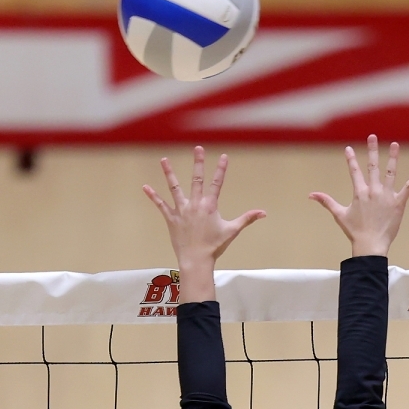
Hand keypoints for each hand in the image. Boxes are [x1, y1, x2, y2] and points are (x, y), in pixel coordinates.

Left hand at [142, 147, 264, 305]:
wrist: (196, 260)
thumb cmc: (214, 246)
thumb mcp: (232, 231)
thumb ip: (247, 218)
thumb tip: (263, 213)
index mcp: (210, 206)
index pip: (217, 183)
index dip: (221, 169)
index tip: (223, 156)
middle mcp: (195, 204)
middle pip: (197, 179)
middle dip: (198, 162)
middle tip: (197, 148)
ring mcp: (182, 210)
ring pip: (174, 188)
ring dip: (169, 173)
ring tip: (164, 159)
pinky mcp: (171, 218)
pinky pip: (161, 205)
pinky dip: (153, 196)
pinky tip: (145, 187)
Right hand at [309, 134, 408, 257]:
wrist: (370, 245)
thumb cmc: (354, 231)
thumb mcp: (339, 215)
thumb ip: (326, 201)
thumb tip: (311, 195)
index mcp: (359, 192)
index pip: (354, 171)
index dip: (351, 159)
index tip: (349, 148)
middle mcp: (373, 191)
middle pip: (373, 166)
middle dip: (372, 150)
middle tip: (372, 136)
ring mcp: (387, 196)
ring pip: (391, 172)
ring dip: (393, 158)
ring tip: (395, 144)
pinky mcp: (399, 203)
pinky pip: (408, 187)